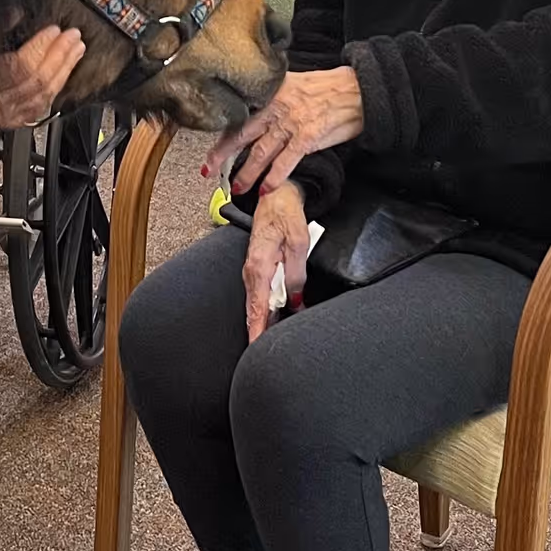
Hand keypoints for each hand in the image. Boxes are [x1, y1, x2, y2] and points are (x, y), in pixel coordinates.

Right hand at [0, 25, 84, 128]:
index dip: (40, 47)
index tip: (54, 30)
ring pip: (44, 95)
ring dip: (64, 69)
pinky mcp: (16, 122)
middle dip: (59, 56)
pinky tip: (66, 70)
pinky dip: (57, 85)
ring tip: (76, 49)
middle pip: (36, 81)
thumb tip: (18, 14)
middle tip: (73, 36)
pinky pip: (44, 105)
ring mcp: (7, 116)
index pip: (19, 67)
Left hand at [205, 65, 363, 196]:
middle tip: (208, 170)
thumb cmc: (327, 88)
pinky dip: (275, 177)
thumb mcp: (292, 84)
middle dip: (222, 154)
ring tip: (237, 187)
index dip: (222, 134)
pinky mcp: (308, 136)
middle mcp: (276, 106)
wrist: (357, 90)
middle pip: (242, 133)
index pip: (239, 115)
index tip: (209, 148)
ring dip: (247, 173)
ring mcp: (291, 122)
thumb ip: (273, 99)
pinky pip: (287, 161)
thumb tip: (256, 116)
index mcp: (270, 92)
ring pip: (261, 151)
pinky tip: (267, 189)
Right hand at [242, 182, 310, 342]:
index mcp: (259, 267)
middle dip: (259, 332)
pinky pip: (259, 294)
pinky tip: (273, 318)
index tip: (255, 350)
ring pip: (256, 303)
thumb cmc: (285, 214)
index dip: (256, 332)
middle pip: (254, 310)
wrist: (276, 196)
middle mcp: (251, 271)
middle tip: (265, 354)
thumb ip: (296, 276)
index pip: (256, 308)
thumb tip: (295, 302)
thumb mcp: (298, 245)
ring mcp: (252, 269)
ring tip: (270, 341)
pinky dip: (264, 309)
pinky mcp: (257, 267)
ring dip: (263, 321)